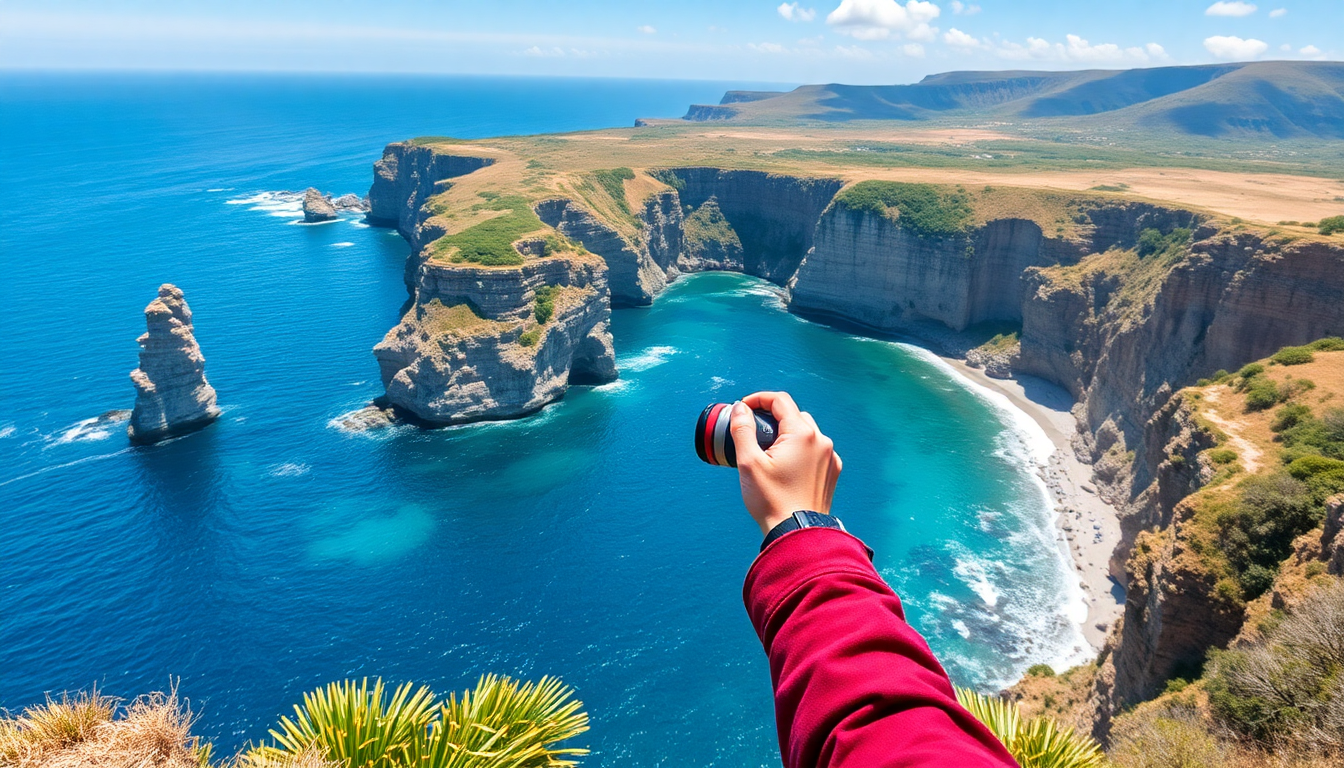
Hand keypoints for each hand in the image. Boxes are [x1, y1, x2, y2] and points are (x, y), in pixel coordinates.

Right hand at [728, 392, 841, 535]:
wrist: (797, 534)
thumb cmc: (772, 501)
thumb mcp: (748, 462)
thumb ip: (742, 430)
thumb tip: (740, 409)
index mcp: (802, 434)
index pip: (780, 400)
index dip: (759, 399)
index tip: (744, 409)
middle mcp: (821, 441)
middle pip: (794, 415)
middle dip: (773, 418)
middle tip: (754, 433)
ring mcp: (830, 457)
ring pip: (806, 433)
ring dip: (788, 434)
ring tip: (769, 452)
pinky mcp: (832, 472)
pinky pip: (815, 451)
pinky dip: (800, 451)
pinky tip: (787, 467)